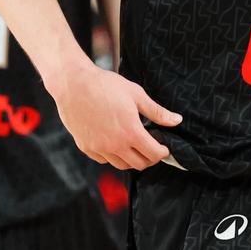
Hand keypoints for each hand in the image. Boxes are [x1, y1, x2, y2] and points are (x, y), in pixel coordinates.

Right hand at [50, 63, 180, 169]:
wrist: (73, 84)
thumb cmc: (105, 85)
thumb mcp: (136, 94)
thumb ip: (157, 111)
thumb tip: (177, 120)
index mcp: (131, 133)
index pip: (154, 154)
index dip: (163, 152)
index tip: (164, 147)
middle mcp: (115, 145)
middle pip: (139, 164)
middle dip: (150, 159)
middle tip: (152, 148)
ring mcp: (99, 148)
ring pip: (121, 166)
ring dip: (132, 160)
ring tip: (134, 148)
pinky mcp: (85, 147)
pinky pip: (104, 160)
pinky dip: (112, 157)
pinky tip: (115, 145)